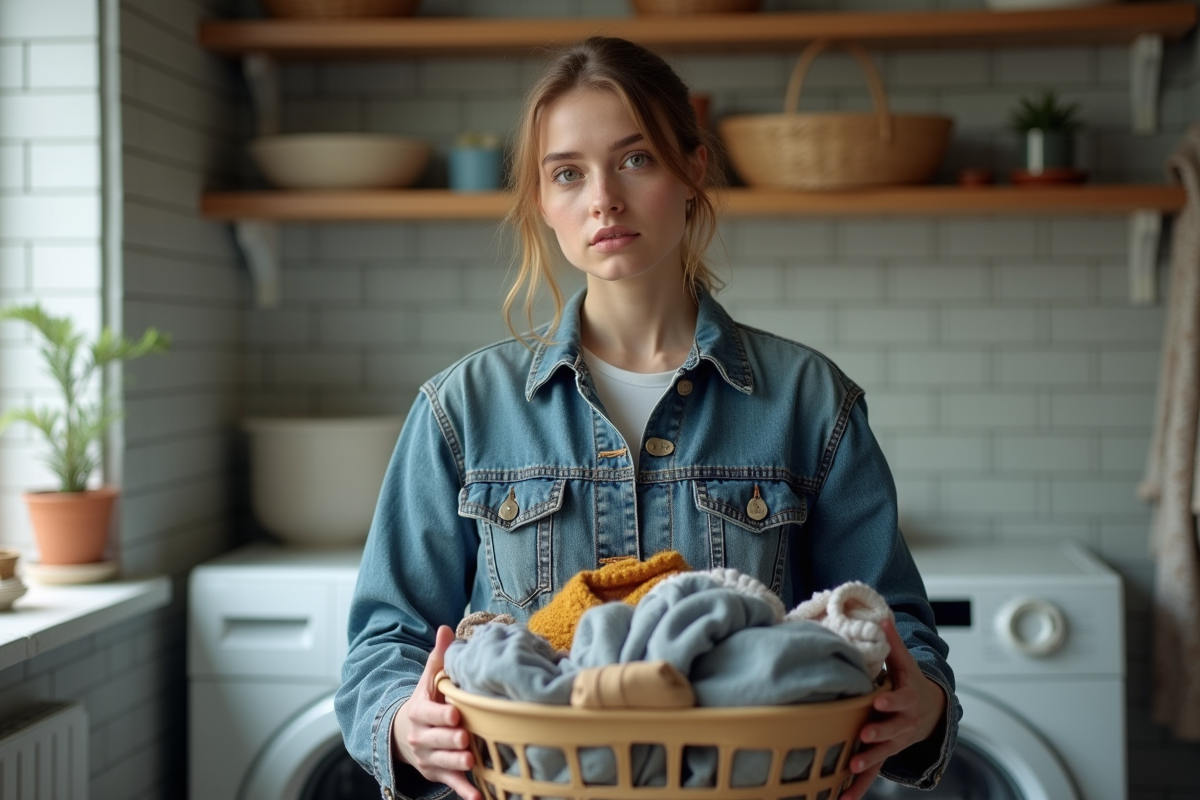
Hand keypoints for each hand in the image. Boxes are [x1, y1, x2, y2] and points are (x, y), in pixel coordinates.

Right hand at [391, 625, 480, 799]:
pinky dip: (464, 791)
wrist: (404, 733)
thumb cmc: (426, 702)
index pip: (429, 714)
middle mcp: (421, 737)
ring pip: (443, 762)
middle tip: (465, 738)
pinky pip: (451, 783)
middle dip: (450, 740)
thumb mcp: (428, 680)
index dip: (440, 715)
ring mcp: (429, 757)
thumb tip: (447, 628)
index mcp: (420, 711)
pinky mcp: (438, 772)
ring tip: (471, 761)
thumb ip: (438, 658)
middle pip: (435, 740)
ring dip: (457, 763)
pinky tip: (479, 796)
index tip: (454, 714)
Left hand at [839, 619, 947, 799]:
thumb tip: (881, 617)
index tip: (879, 701)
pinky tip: (843, 798)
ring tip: (852, 767)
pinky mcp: (886, 755)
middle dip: (879, 734)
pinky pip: (874, 774)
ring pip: (883, 753)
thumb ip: (893, 643)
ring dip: (868, 762)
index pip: (901, 699)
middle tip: (864, 736)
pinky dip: (859, 787)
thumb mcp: (906, 663)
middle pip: (893, 729)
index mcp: (907, 698)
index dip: (892, 701)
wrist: (931, 711)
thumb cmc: (911, 683)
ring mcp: (896, 741)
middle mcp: (904, 723)